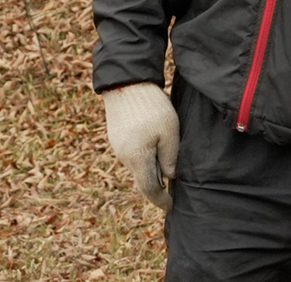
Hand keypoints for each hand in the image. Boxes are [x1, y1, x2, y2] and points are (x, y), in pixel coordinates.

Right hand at [102, 82, 178, 211]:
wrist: (126, 83)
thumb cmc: (152, 107)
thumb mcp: (170, 132)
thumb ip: (170, 157)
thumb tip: (170, 177)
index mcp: (138, 159)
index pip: (150, 190)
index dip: (162, 201)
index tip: (172, 207)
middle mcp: (124, 157)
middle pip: (142, 180)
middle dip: (157, 188)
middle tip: (172, 192)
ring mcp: (118, 147)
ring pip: (137, 167)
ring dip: (151, 171)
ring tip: (167, 168)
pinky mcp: (117, 137)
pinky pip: (132, 155)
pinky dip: (144, 158)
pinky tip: (154, 150)